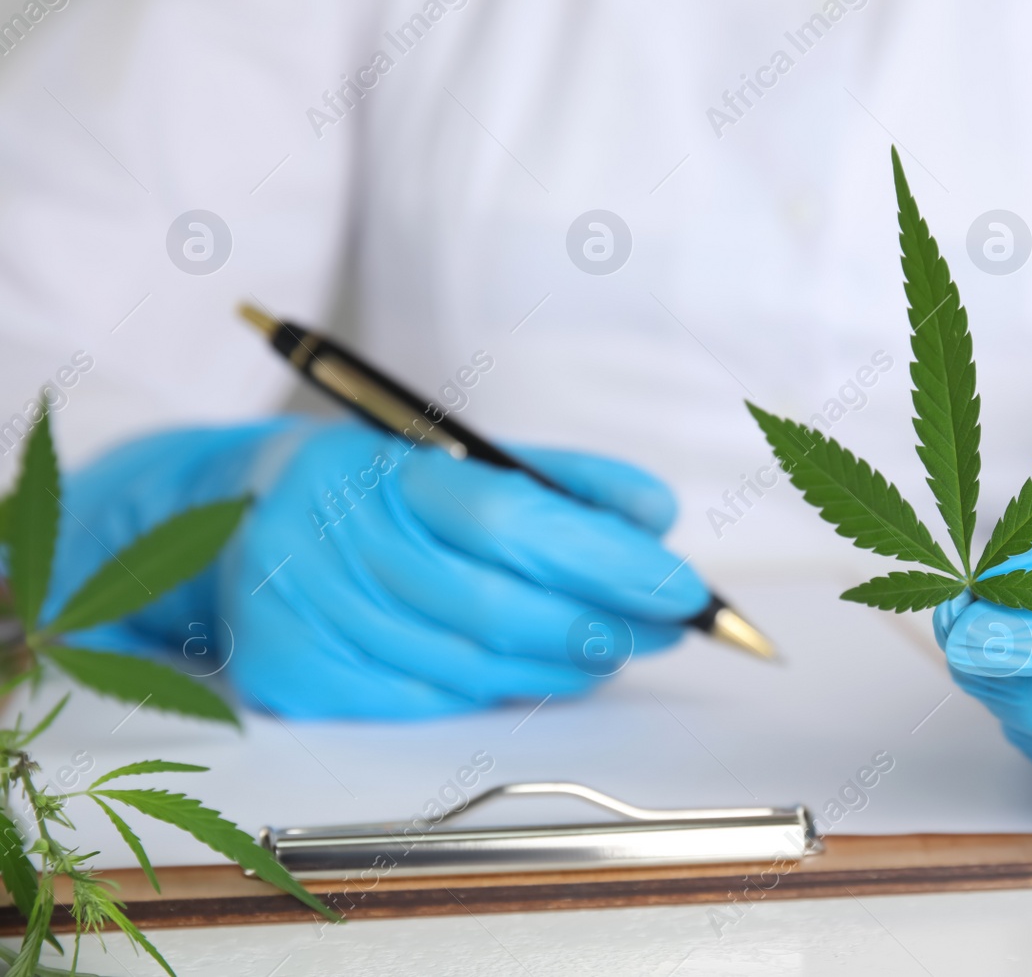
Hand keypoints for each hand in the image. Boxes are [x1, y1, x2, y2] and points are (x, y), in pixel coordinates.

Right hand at [55, 420, 704, 718]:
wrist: (225, 521)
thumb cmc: (371, 489)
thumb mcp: (458, 455)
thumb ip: (565, 481)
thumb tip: (657, 519)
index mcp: (378, 472)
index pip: (508, 519)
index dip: (604, 561)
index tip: (681, 586)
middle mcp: (329, 542)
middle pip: (494, 607)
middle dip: (600, 624)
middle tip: (667, 628)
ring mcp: (302, 616)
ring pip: (468, 666)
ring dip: (562, 666)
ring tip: (614, 649)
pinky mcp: (289, 677)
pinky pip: (425, 701)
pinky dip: (498, 691)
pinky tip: (539, 673)